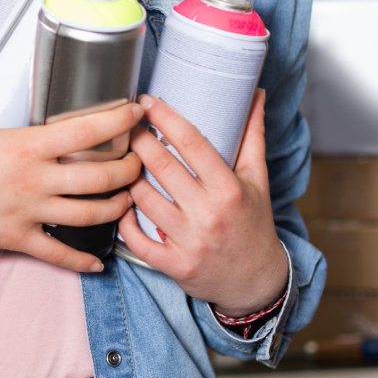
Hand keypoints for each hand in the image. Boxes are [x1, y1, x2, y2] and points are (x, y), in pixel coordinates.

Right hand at [0, 38, 143, 273]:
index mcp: (24, 146)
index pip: (84, 131)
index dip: (118, 121)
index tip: (137, 113)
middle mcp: (33, 181)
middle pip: (100, 178)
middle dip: (130, 169)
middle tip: (141, 160)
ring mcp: (28, 213)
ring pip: (89, 216)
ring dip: (117, 208)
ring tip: (129, 199)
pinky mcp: (18, 239)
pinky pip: (58, 255)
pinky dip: (82, 262)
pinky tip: (98, 263)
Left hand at [116, 90, 289, 316]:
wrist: (257, 282)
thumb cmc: (253, 224)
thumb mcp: (258, 180)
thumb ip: (252, 136)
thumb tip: (255, 95)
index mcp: (229, 189)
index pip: (192, 144)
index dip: (166, 118)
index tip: (146, 101)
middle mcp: (208, 214)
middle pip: (161, 166)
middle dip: (137, 140)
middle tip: (123, 124)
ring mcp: (189, 241)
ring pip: (143, 198)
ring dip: (126, 177)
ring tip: (120, 161)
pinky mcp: (175, 265)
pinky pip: (137, 240)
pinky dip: (123, 221)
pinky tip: (121, 204)